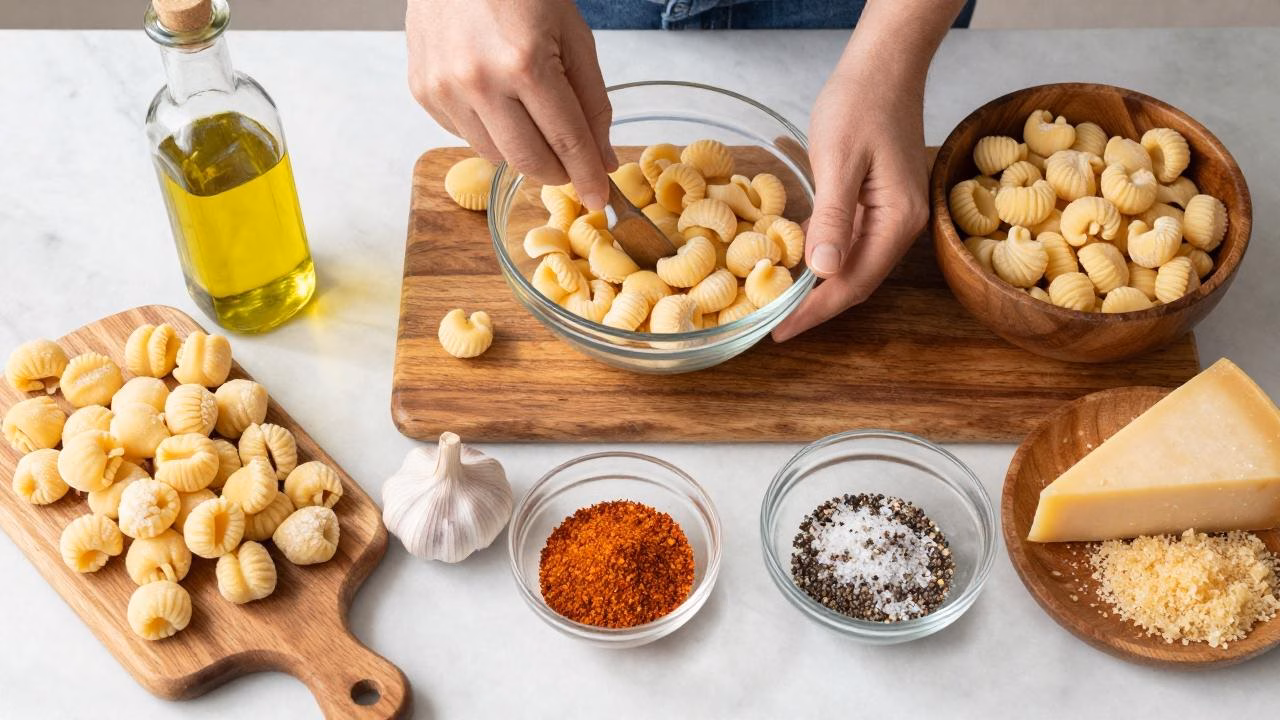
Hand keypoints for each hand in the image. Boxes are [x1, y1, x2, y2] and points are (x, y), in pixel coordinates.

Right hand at [406, 0, 616, 208]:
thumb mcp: (572, 35)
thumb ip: (592, 101)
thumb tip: (602, 157)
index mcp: (524, 63)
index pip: (565, 141)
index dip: (587, 175)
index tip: (599, 198)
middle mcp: (478, 81)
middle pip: (527, 161)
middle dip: (558, 173)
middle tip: (573, 168)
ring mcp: (444, 88)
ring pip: (494, 155)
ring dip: (523, 149)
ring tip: (532, 117)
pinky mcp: (423, 90)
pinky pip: (465, 134)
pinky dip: (490, 130)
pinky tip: (497, 99)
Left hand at [772, 64, 928, 341]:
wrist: (884, 64)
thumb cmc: (860, 103)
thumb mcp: (839, 160)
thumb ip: (833, 217)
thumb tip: (824, 271)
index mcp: (898, 220)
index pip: (854, 282)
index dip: (816, 311)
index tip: (780, 331)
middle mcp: (902, 224)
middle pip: (857, 281)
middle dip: (817, 306)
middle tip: (774, 326)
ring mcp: (894, 214)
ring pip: (854, 264)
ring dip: (820, 285)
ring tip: (781, 303)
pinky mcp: (881, 201)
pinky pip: (852, 242)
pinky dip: (825, 257)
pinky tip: (797, 263)